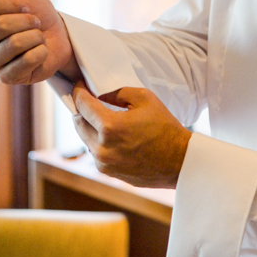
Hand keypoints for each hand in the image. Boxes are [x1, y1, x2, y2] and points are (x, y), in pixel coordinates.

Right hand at [0, 0, 79, 84]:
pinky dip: (41, 52)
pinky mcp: (7, 78)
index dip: (13, 3)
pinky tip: (39, 52)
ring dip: (35, 36)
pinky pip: (28, 60)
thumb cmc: (32, 10)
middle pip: (1, 25)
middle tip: (33, 22)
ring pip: (15, 43)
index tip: (24, 6)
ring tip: (36, 37)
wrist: (57, 33)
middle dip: (27, 20)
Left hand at [72, 83, 191, 188]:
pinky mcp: (107, 172)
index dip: (78, 91)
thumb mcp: (144, 98)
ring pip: (84, 137)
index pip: (82, 104)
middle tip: (91, 100)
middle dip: (82, 109)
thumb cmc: (165, 127)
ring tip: (103, 117)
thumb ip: (117, 92)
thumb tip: (99, 93)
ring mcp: (103, 162)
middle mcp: (102, 147)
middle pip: (77, 122)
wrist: (179, 161)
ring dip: (89, 126)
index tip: (80, 85)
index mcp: (110, 126)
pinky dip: (98, 141)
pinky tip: (112, 135)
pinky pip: (94, 151)